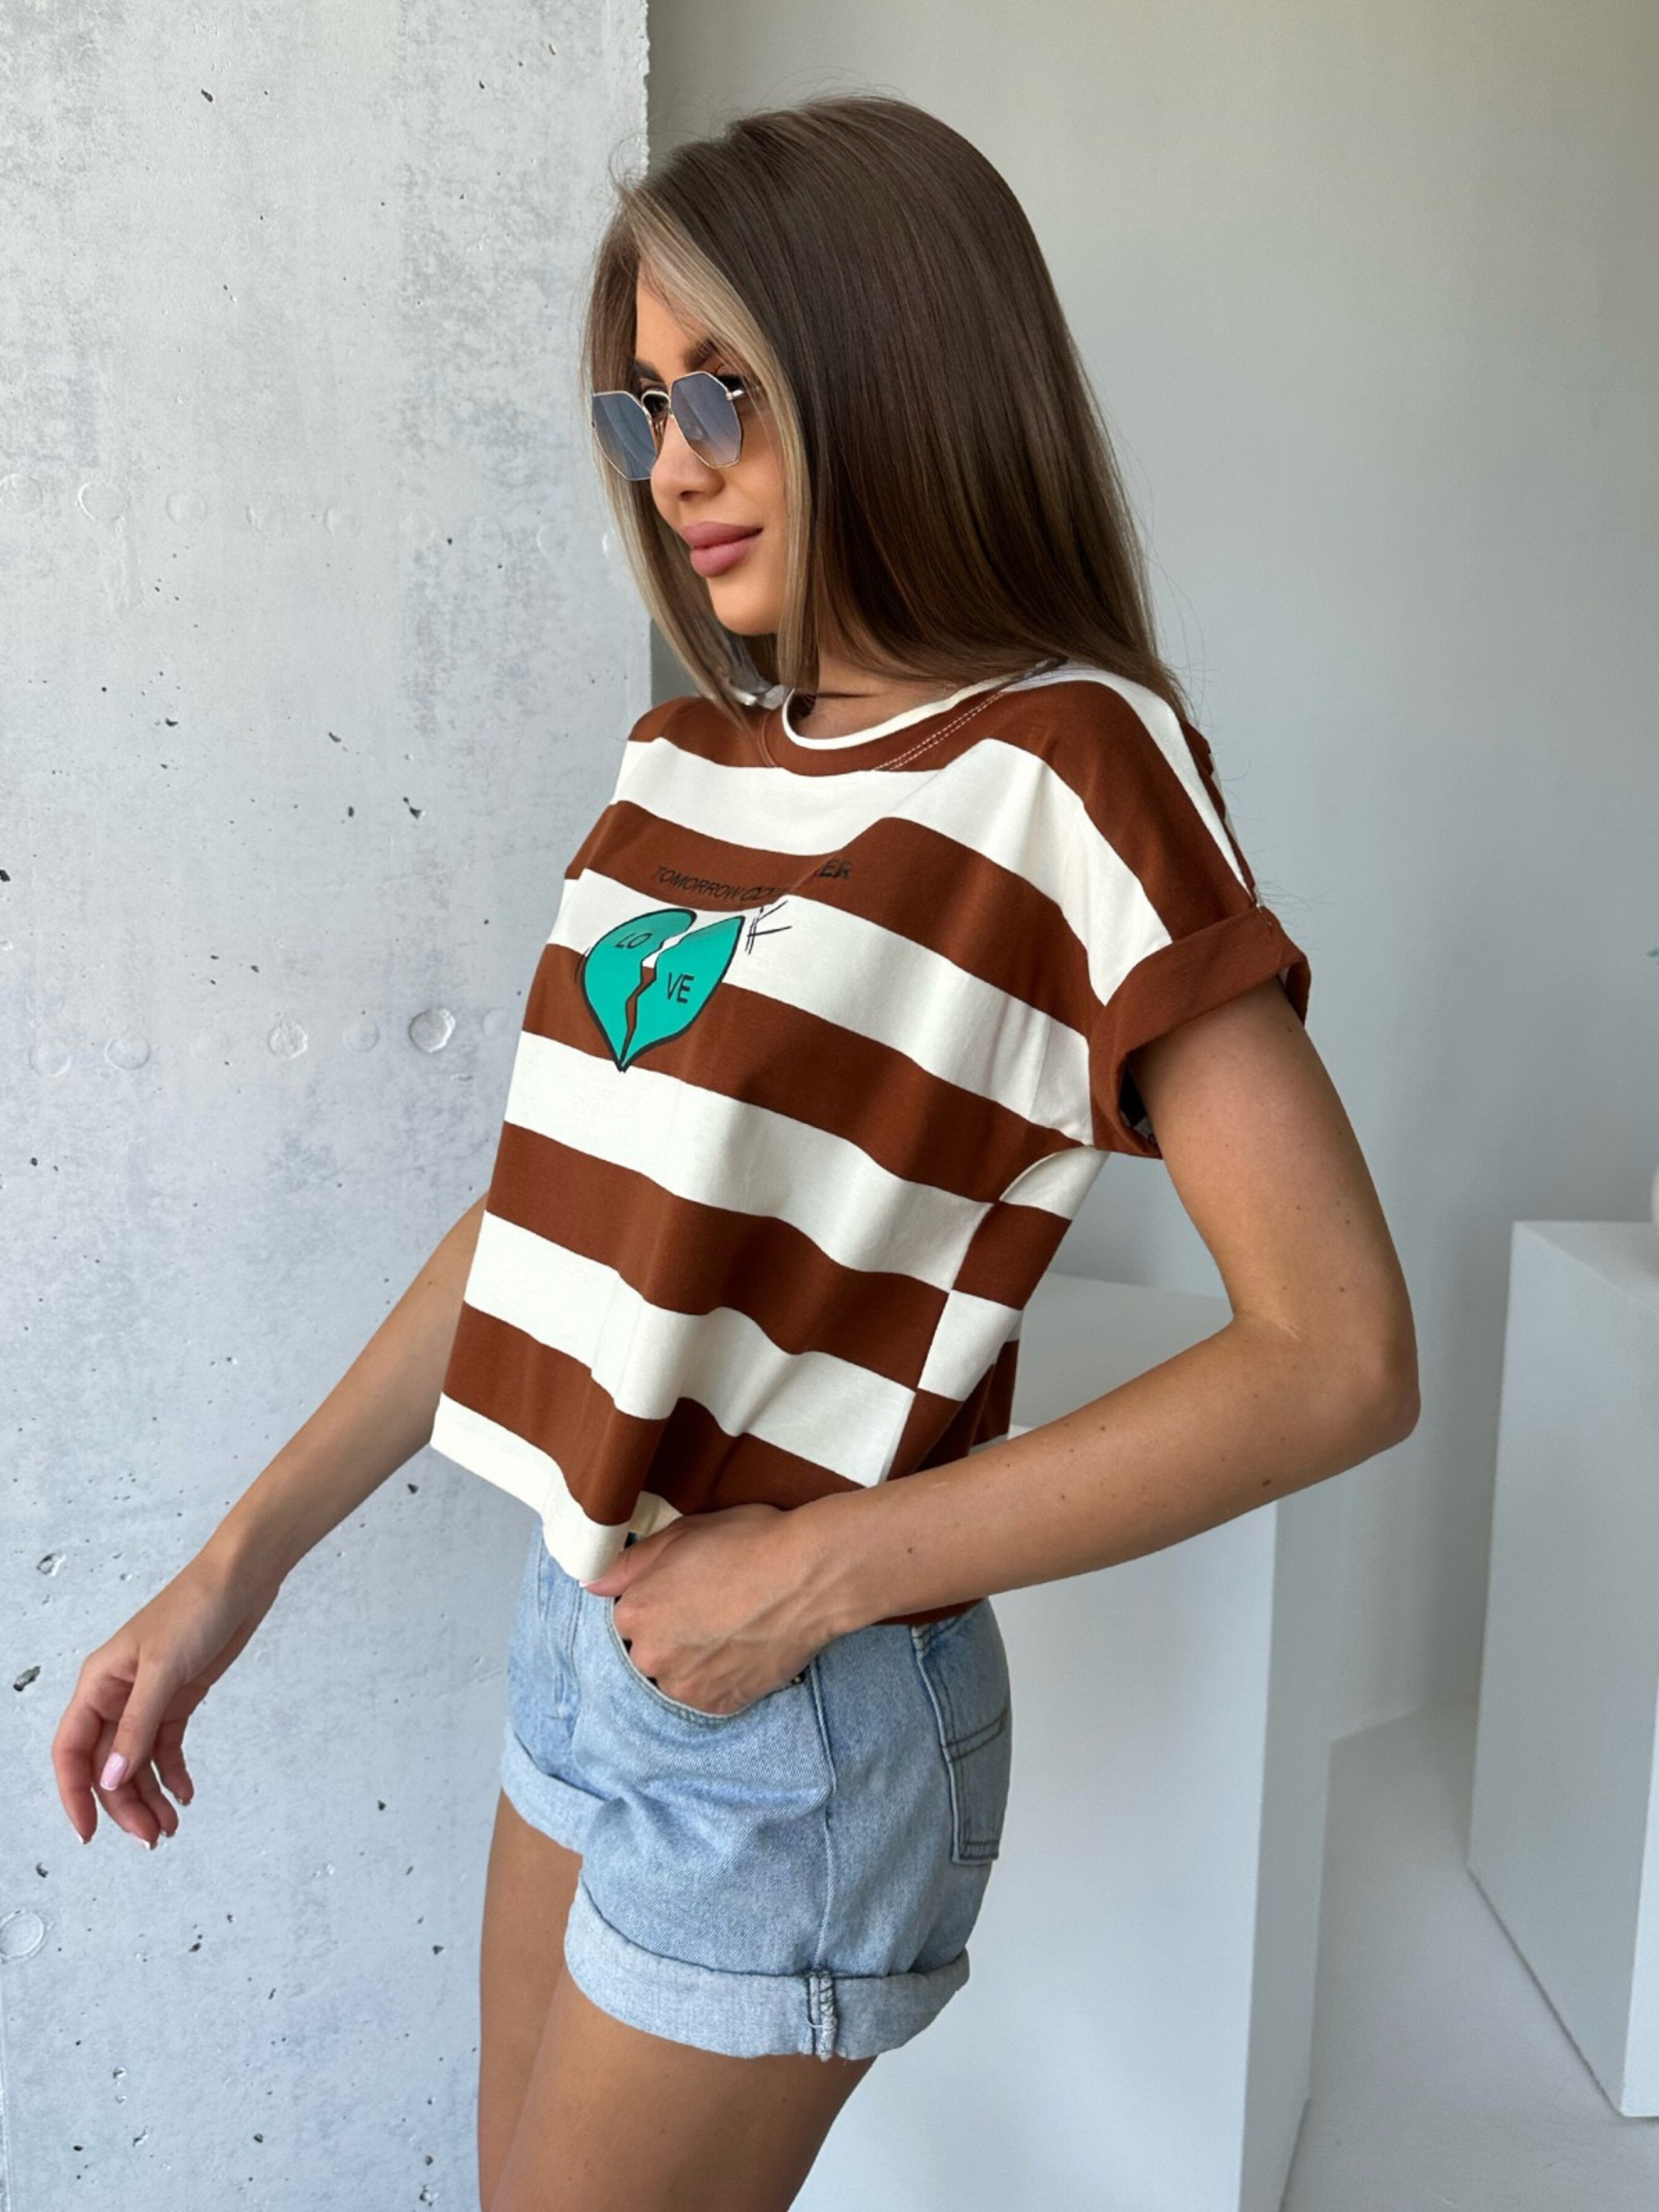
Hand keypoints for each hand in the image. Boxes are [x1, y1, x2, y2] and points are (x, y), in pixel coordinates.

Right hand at [52, 1545, 285, 1847]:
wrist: (242, 1580)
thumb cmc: (195, 1609)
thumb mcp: (164, 1671)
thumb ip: (136, 1727)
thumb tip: (111, 1779)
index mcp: (98, 1684)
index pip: (71, 1751)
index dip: (74, 1795)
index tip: (89, 1834)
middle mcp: (116, 1695)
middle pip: (107, 1765)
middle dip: (124, 1805)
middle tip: (152, 1838)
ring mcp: (147, 1699)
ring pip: (136, 1762)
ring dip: (149, 1797)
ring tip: (171, 1828)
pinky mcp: (178, 1699)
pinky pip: (165, 1747)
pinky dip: (173, 1774)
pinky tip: (186, 1795)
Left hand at [581, 1502, 827, 1716]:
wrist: (809, 1576)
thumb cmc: (749, 1543)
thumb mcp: (682, 1534)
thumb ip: (630, 1564)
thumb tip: (593, 1584)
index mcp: (635, 1613)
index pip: (630, 1615)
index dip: (660, 1598)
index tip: (689, 1587)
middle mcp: (651, 1657)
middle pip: (650, 1649)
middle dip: (674, 1632)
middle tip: (715, 1606)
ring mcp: (686, 1686)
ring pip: (677, 1675)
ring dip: (695, 1659)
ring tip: (732, 1628)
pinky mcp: (720, 1704)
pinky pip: (708, 1694)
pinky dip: (721, 1677)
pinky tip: (743, 1648)